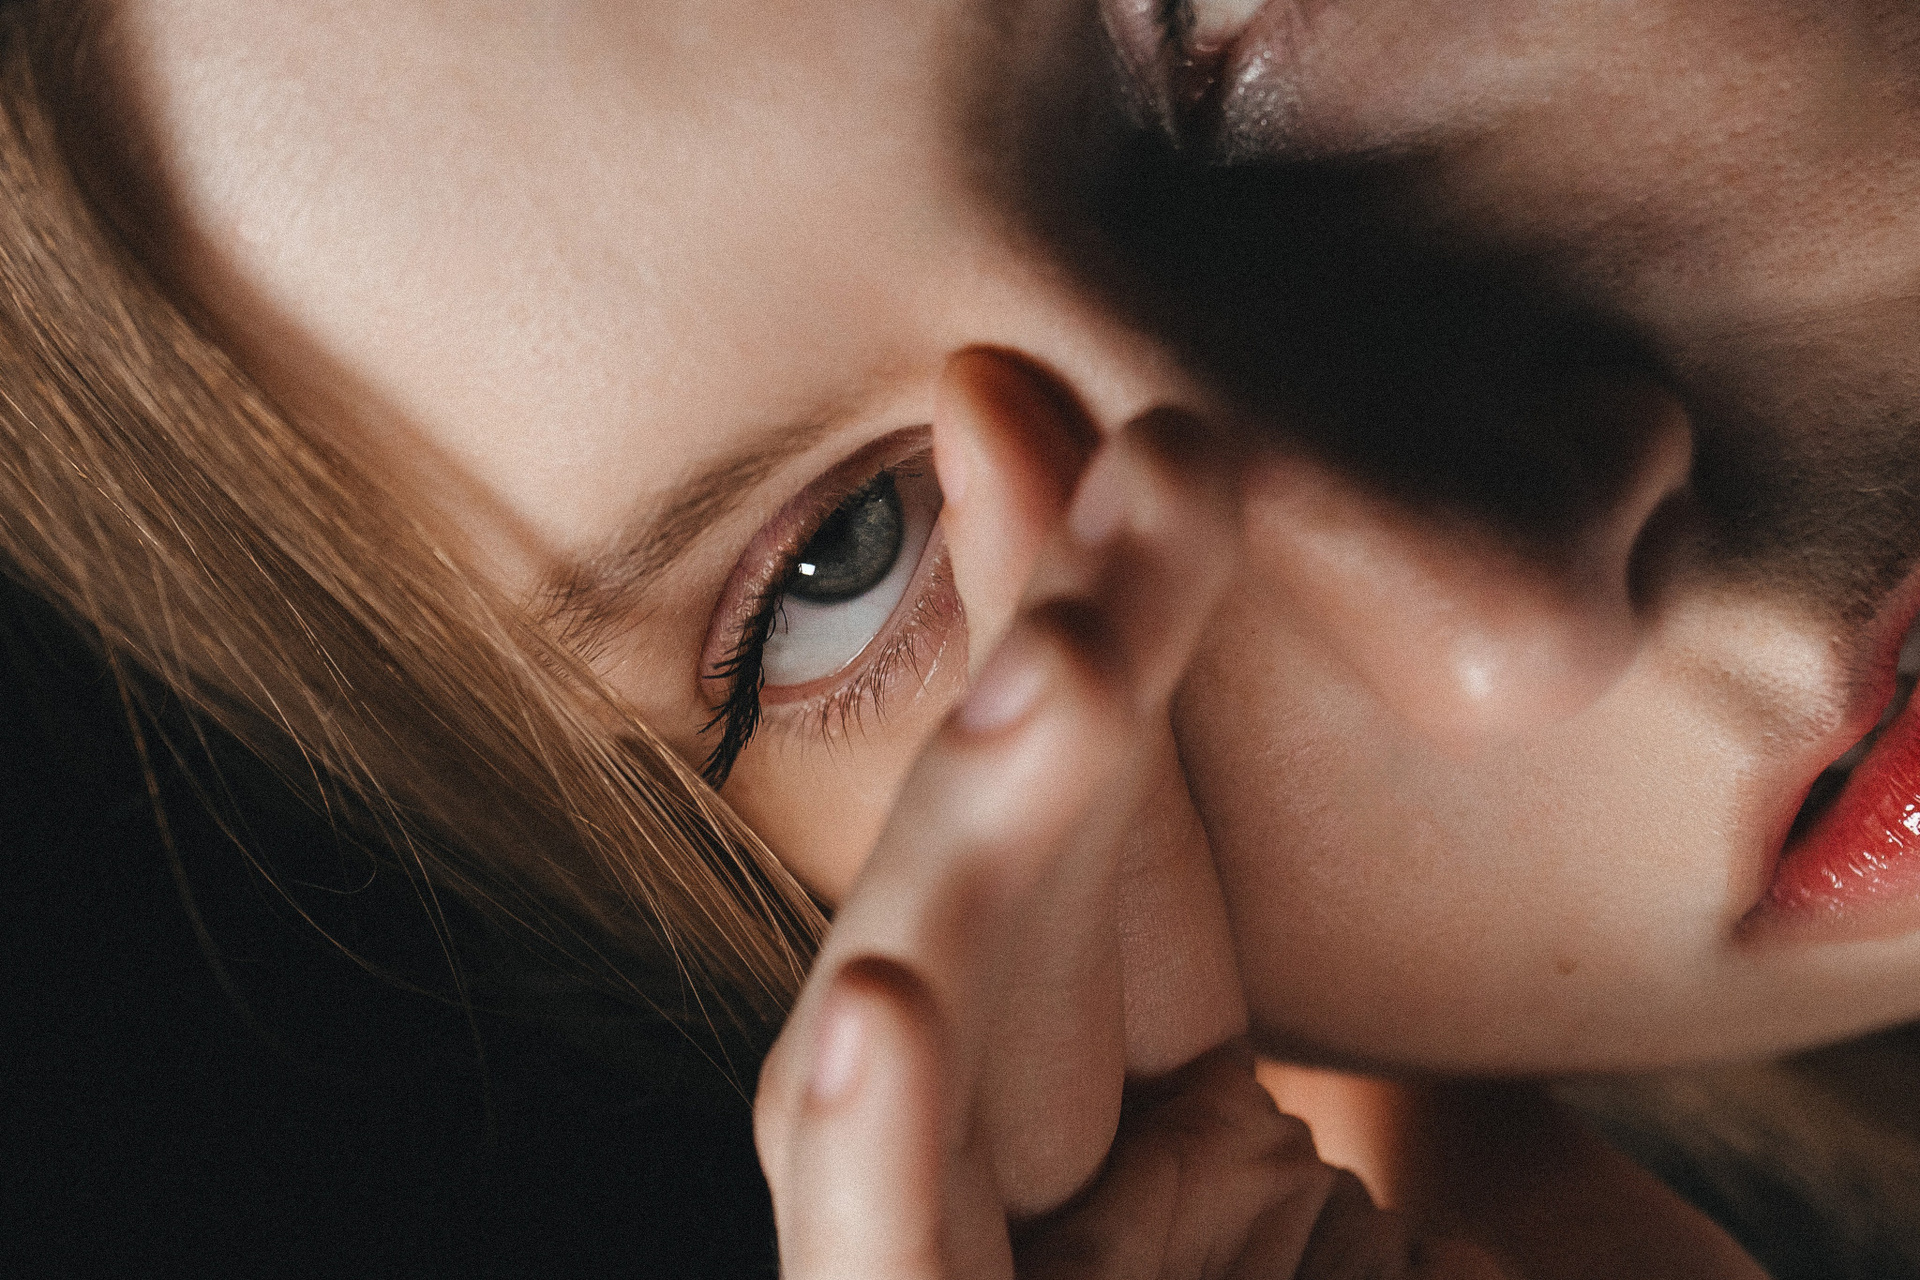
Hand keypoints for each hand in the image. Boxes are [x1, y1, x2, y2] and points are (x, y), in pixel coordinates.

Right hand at [753, 353, 1504, 1276]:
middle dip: (1039, 661)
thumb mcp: (1543, 1241)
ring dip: (974, 830)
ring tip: (1059, 656)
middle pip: (1014, 922)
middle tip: (1070, 421)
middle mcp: (1067, 1239)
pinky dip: (864, 1154)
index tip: (1140, 458)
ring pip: (929, 1047)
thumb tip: (1403, 917)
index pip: (1125, 902)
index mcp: (1176, 1196)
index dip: (1122, 668)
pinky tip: (882, 999)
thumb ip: (1439, 1096)